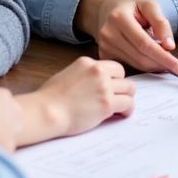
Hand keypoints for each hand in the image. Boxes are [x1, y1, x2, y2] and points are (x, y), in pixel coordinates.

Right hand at [15, 56, 135, 144]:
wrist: (47, 111)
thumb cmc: (50, 98)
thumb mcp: (67, 75)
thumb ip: (84, 75)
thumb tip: (94, 84)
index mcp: (87, 62)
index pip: (112, 66)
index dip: (114, 78)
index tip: (112, 87)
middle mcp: (98, 71)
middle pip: (123, 75)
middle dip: (122, 87)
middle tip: (118, 98)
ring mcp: (104, 87)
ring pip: (130, 89)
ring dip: (127, 98)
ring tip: (121, 107)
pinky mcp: (107, 103)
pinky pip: (128, 104)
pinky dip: (127, 110)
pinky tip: (121, 115)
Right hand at [75, 0, 177, 74]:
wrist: (103, 10)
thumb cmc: (130, 7)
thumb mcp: (148, 5)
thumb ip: (160, 22)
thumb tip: (170, 46)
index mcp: (119, 18)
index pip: (144, 43)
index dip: (163, 56)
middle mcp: (108, 33)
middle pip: (140, 57)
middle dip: (160, 64)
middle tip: (175, 66)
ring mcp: (104, 46)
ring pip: (135, 64)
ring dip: (152, 66)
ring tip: (163, 59)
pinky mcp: (103, 56)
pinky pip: (127, 66)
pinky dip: (142, 66)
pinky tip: (149, 60)